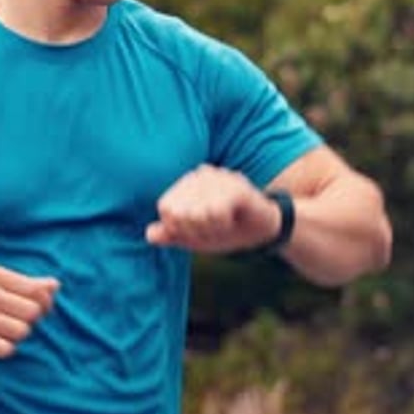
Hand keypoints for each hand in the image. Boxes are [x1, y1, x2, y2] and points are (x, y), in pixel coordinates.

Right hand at [0, 264, 59, 357]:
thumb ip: (22, 283)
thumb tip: (55, 285)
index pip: (34, 289)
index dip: (45, 302)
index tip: (43, 309)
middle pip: (32, 311)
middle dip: (30, 320)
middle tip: (17, 320)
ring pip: (22, 331)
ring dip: (17, 335)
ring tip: (3, 331)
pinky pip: (6, 349)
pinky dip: (4, 348)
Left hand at [146, 165, 281, 253]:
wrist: (264, 230)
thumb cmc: (227, 230)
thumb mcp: (197, 237)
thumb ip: (173, 234)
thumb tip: (149, 234)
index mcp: (187, 184)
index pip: (166, 208)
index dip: (177, 229)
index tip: (194, 235)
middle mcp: (200, 175)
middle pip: (180, 212)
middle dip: (194, 232)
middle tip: (212, 232)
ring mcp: (219, 177)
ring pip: (197, 213)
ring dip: (209, 229)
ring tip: (222, 227)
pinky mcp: (237, 186)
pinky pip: (217, 211)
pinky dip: (221, 224)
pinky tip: (230, 221)